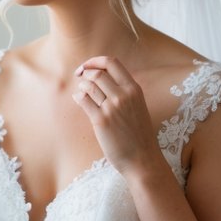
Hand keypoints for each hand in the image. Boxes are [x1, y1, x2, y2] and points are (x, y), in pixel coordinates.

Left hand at [72, 56, 160, 175]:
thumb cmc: (138, 135)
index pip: (112, 62)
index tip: (87, 67)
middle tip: (79, 77)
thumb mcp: (137, 106)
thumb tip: (101, 79)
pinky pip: (83, 100)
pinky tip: (79, 99)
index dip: (95, 61)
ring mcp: (112, 107)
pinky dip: (78, 97)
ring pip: (89, 85)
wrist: (142, 159)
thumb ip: (124, 92)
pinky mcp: (101, 120)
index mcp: (134, 89)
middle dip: (84, 73)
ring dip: (81, 85)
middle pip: (97, 72)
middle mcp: (124, 95)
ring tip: (82, 91)